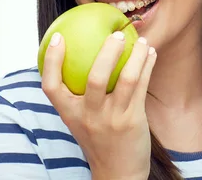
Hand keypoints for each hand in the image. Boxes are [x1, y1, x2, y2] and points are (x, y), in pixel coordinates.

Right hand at [41, 30, 156, 179]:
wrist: (117, 171)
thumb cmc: (97, 136)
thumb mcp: (80, 118)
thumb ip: (78, 93)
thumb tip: (81, 52)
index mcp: (69, 113)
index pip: (51, 86)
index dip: (51, 61)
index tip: (58, 37)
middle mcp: (88, 115)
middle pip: (95, 77)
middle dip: (107, 52)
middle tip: (117, 34)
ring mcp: (111, 119)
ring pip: (126, 80)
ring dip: (137, 56)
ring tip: (143, 41)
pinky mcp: (132, 120)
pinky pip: (141, 87)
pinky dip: (147, 66)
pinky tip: (151, 54)